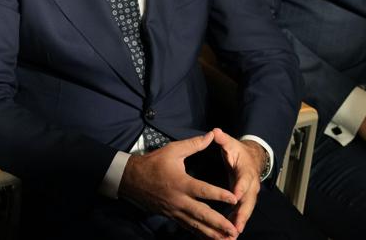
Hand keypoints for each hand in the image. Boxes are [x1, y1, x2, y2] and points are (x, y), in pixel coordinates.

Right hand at [120, 132, 239, 239]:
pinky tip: (211, 238)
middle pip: (202, 215)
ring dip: (212, 233)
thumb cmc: (153, 163)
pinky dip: (200, 233)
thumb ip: (194, 144)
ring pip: (196, 225)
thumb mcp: (172, 150)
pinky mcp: (171, 216)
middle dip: (219, 224)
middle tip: (234, 230)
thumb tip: (211, 135)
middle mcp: (179, 200)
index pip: (204, 191)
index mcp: (181, 183)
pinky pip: (188, 227)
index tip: (234, 199)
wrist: (131, 179)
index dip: (220, 195)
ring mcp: (174, 210)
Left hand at [212, 129, 263, 234]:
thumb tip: (216, 131)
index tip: (235, 197)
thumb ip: (223, 139)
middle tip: (236, 228)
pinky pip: (240, 214)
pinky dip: (236, 224)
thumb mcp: (231, 144)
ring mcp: (249, 195)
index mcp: (246, 172)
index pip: (244, 181)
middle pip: (248, 202)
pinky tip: (228, 235)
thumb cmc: (238, 151)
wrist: (251, 159)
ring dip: (239, 224)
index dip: (241, 189)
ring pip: (245, 212)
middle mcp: (250, 186)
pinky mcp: (244, 201)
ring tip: (231, 236)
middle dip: (242, 215)